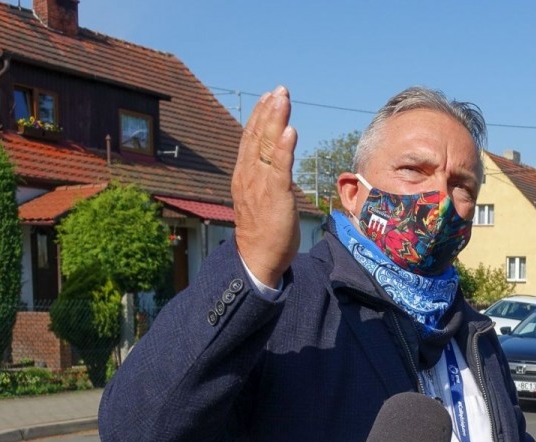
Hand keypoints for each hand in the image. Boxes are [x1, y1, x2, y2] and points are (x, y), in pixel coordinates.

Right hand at [233, 85, 300, 287]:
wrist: (258, 258)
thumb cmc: (263, 231)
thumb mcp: (261, 198)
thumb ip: (266, 179)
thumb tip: (276, 165)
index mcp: (244, 174)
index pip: (250, 139)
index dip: (260, 117)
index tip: (269, 97)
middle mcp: (249, 175)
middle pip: (257, 136)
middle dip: (269, 111)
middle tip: (280, 90)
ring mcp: (260, 184)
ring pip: (266, 145)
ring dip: (276, 120)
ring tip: (283, 99)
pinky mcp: (275, 195)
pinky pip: (279, 167)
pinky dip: (284, 148)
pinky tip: (290, 131)